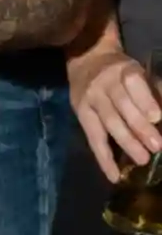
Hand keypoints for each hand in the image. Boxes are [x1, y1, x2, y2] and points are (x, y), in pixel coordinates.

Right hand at [69, 47, 161, 181]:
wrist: (86, 58)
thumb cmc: (121, 71)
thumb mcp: (139, 72)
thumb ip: (155, 91)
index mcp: (124, 70)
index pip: (133, 83)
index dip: (144, 100)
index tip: (157, 117)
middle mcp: (105, 82)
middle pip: (122, 105)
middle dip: (140, 127)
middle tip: (157, 146)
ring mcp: (91, 98)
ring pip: (109, 122)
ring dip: (126, 142)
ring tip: (143, 159)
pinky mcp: (80, 112)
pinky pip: (92, 137)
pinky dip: (103, 158)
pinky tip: (114, 175)